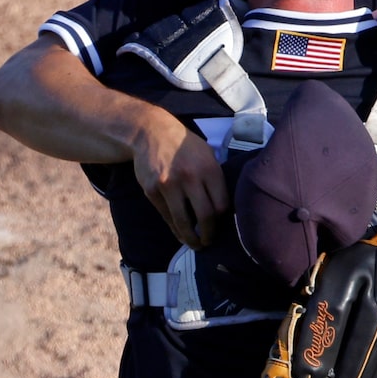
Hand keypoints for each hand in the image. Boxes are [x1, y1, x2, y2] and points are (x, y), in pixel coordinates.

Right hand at [132, 119, 229, 246]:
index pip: (222, 205)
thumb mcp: (207, 154)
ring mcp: (169, 185)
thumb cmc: (184, 146)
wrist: (151, 132)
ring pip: (183, 221)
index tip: (222, 227)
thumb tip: (225, 208)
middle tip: (209, 242)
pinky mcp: (152, 190)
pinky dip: (174, 228)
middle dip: (209, 235)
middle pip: (205, 216)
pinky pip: (167, 216)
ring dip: (191, 238)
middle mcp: (190, 177)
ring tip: (195, 245)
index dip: (222, 221)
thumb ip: (216, 179)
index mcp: (209, 169)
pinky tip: (180, 233)